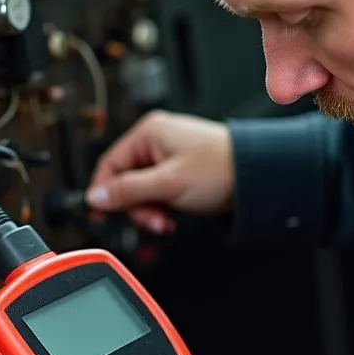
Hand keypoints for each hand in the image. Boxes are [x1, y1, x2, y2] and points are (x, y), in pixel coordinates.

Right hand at [85, 109, 233, 233]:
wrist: (257, 176)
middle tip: (154, 221)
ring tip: (167, 220)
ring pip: (142, 190)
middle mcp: (156, 141)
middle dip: (137, 207)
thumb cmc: (221, 169)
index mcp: (148, 133)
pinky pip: (158, 192)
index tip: (101, 214)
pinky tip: (174, 216)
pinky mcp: (179, 171)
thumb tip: (96, 197)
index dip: (104, 193)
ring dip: (151, 211)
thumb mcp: (167, 184)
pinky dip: (163, 207)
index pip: (109, 164)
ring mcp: (168, 156)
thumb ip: (128, 191)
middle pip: (125, 181)